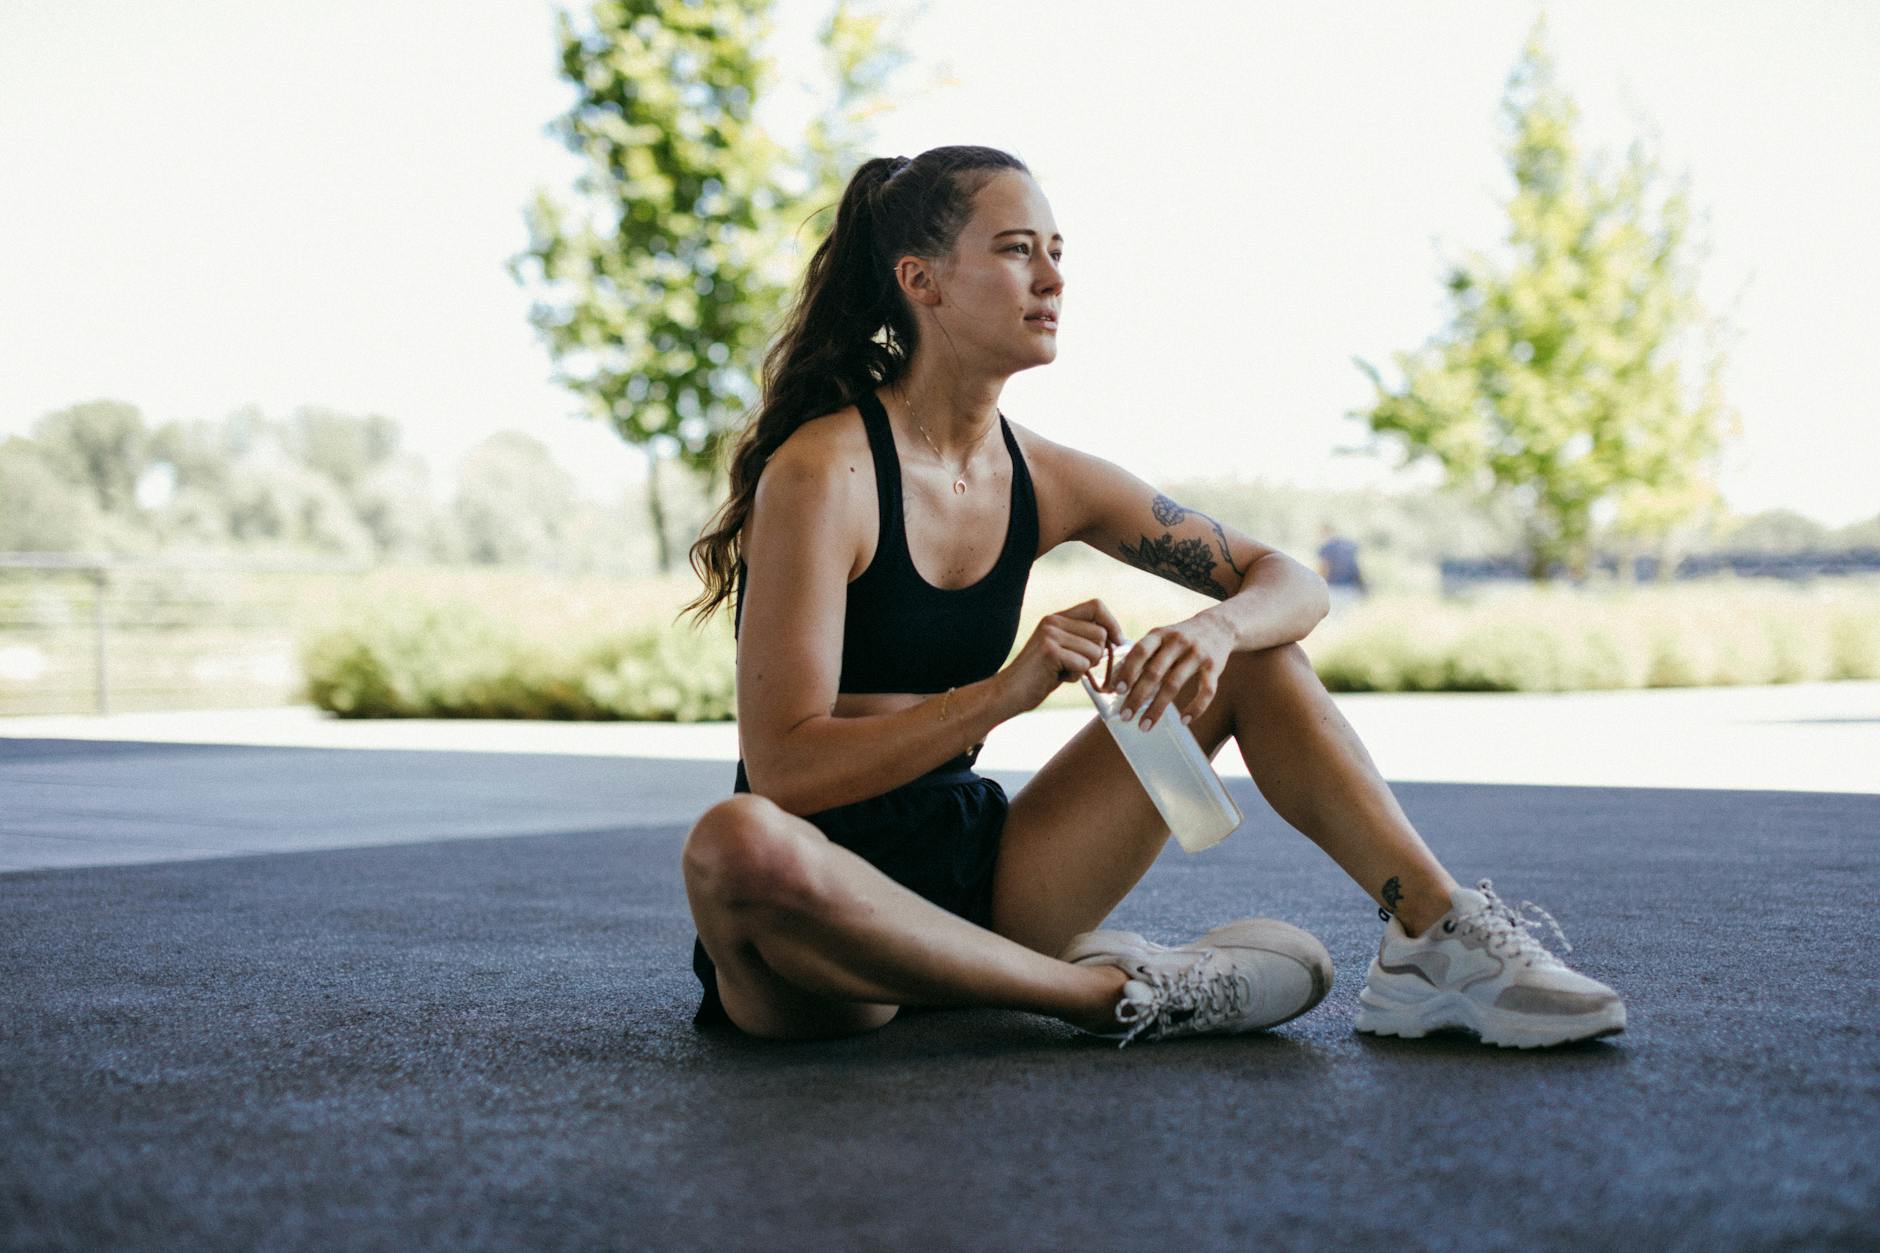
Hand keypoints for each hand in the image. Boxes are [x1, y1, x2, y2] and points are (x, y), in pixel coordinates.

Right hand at [998, 598, 1126, 714]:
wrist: (1009, 693)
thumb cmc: (1039, 676)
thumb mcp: (1062, 651)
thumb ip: (1082, 640)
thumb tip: (1116, 638)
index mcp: (1057, 618)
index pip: (1096, 606)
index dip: (1112, 623)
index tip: (1117, 641)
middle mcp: (1053, 621)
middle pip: (1101, 633)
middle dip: (1097, 655)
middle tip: (1076, 666)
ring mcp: (1051, 635)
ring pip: (1094, 651)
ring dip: (1085, 668)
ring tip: (1063, 671)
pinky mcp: (1050, 651)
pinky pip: (1083, 665)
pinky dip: (1075, 677)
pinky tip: (1057, 677)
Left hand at [1105, 615, 1234, 730]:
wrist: (1218, 626)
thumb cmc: (1178, 638)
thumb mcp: (1158, 638)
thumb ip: (1139, 657)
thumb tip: (1112, 685)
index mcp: (1160, 634)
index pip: (1140, 651)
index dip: (1128, 671)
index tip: (1116, 691)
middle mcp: (1178, 642)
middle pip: (1154, 672)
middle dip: (1137, 696)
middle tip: (1125, 716)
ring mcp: (1197, 654)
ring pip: (1174, 684)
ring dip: (1157, 708)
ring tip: (1144, 726)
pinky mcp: (1215, 667)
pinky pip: (1206, 691)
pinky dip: (1196, 708)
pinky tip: (1184, 721)